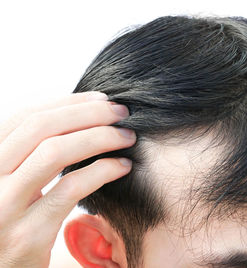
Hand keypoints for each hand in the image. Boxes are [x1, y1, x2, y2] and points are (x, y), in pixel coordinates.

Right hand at [0, 92, 135, 267]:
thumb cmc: (15, 222)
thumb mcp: (14, 183)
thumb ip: (32, 155)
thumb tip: (79, 118)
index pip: (25, 117)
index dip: (67, 103)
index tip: (101, 99)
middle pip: (40, 128)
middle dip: (88, 114)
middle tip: (122, 113)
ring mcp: (2, 207)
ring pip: (54, 152)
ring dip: (99, 137)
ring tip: (127, 137)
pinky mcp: (27, 234)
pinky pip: (70, 189)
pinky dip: (102, 170)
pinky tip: (123, 166)